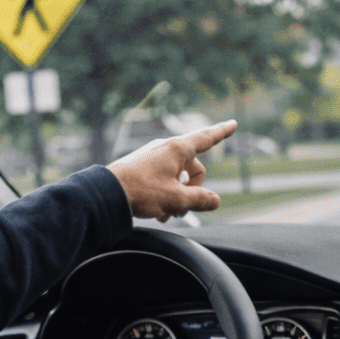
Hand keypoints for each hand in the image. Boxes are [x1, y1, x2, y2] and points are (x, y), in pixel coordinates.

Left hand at [107, 122, 233, 220]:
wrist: (106, 193)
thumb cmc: (140, 192)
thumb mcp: (176, 200)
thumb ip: (200, 200)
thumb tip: (215, 201)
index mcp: (177, 149)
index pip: (206, 139)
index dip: (222, 133)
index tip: (233, 124)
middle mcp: (165, 149)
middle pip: (193, 170)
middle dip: (192, 192)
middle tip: (181, 210)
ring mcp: (152, 157)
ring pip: (177, 178)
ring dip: (177, 198)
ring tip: (165, 214)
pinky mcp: (142, 167)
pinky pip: (162, 180)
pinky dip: (164, 196)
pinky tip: (156, 213)